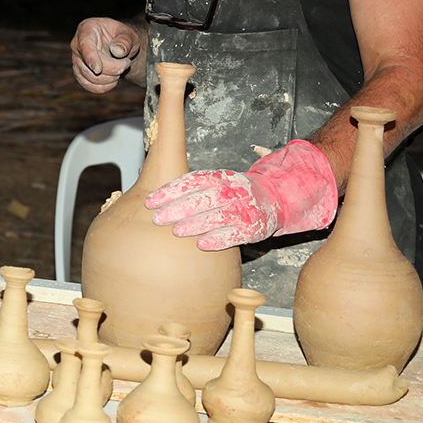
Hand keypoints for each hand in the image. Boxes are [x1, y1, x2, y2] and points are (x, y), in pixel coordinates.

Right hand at [70, 17, 144, 92]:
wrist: (118, 44)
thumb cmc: (121, 36)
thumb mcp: (128, 33)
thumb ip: (125, 40)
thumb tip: (118, 51)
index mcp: (87, 29)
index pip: (85, 45)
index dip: (90, 58)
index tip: (98, 69)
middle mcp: (77, 44)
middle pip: (89, 65)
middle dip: (112, 69)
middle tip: (127, 62)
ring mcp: (76, 60)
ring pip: (90, 78)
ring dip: (110, 78)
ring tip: (121, 69)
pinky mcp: (79, 73)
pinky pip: (89, 86)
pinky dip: (104, 87)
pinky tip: (114, 81)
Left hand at [145, 139, 338, 250]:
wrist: (272, 198)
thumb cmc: (232, 192)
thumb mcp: (215, 181)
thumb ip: (190, 187)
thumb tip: (151, 197)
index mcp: (219, 177)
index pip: (191, 181)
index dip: (170, 191)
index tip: (150, 201)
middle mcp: (231, 191)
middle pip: (202, 199)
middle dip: (178, 208)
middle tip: (157, 219)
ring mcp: (243, 210)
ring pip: (217, 216)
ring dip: (195, 224)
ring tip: (176, 231)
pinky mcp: (253, 228)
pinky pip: (234, 235)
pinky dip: (218, 240)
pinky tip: (202, 245)